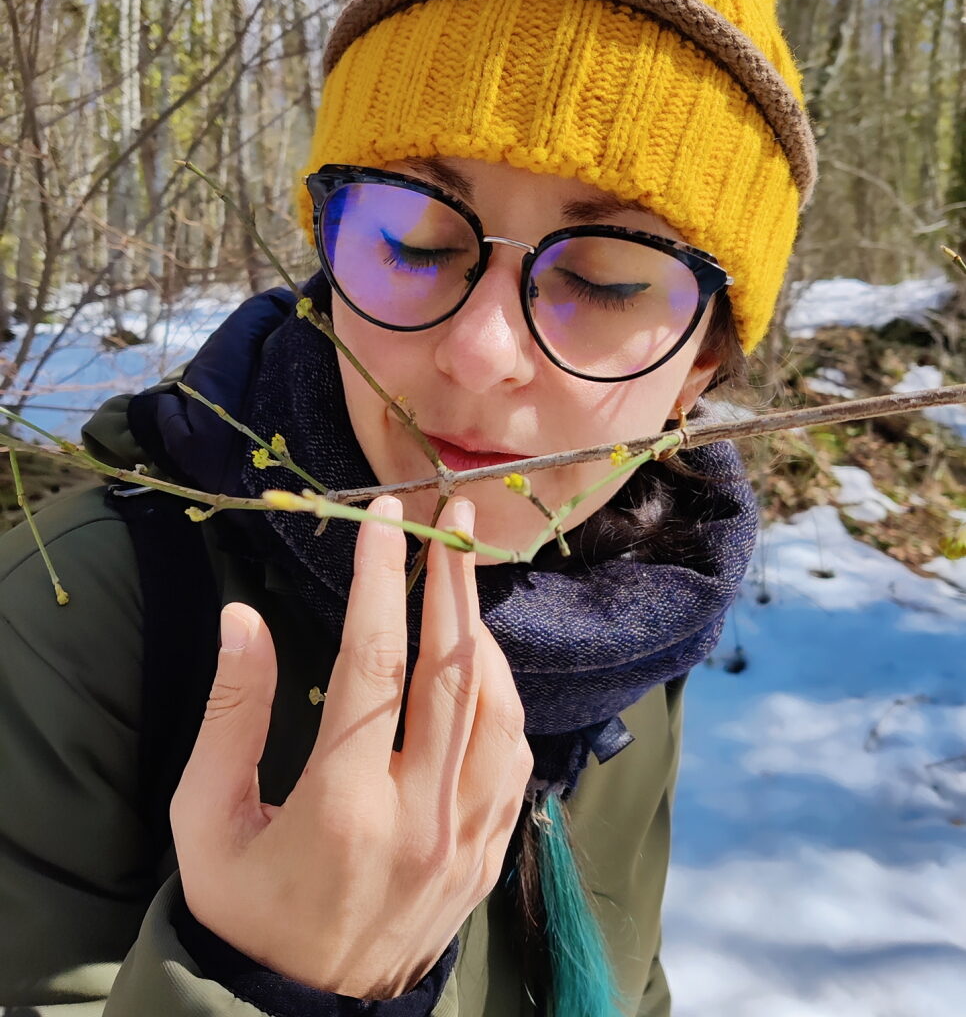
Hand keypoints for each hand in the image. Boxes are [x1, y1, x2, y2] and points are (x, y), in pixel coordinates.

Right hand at [170, 496, 532, 998]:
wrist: (302, 1014)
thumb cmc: (245, 911)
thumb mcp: (205, 821)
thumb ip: (229, 716)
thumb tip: (242, 618)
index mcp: (343, 806)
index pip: (374, 661)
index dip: (381, 577)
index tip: (383, 518)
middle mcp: (420, 818)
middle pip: (454, 671)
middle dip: (453, 581)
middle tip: (453, 519)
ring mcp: (465, 840)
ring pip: (499, 711)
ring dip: (482, 636)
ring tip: (459, 587)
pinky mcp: (487, 855)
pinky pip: (515, 758)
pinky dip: (502, 700)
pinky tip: (479, 670)